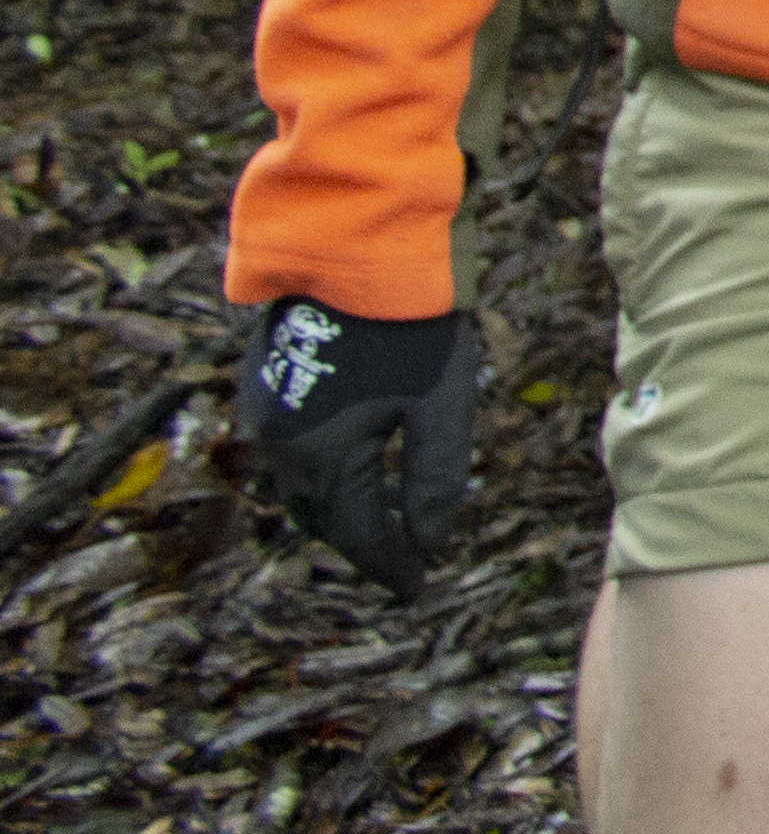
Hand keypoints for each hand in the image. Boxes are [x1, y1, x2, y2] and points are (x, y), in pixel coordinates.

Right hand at [237, 300, 479, 595]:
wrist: (360, 244)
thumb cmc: (411, 324)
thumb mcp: (440, 405)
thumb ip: (435, 480)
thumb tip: (432, 543)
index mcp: (321, 457)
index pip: (357, 534)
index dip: (390, 565)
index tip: (417, 589)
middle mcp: (278, 444)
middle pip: (321, 515)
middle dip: (360, 542)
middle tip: (400, 562)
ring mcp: (263, 410)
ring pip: (297, 483)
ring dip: (334, 507)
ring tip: (375, 523)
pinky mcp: (263, 379)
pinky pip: (285, 448)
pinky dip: (316, 470)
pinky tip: (343, 468)